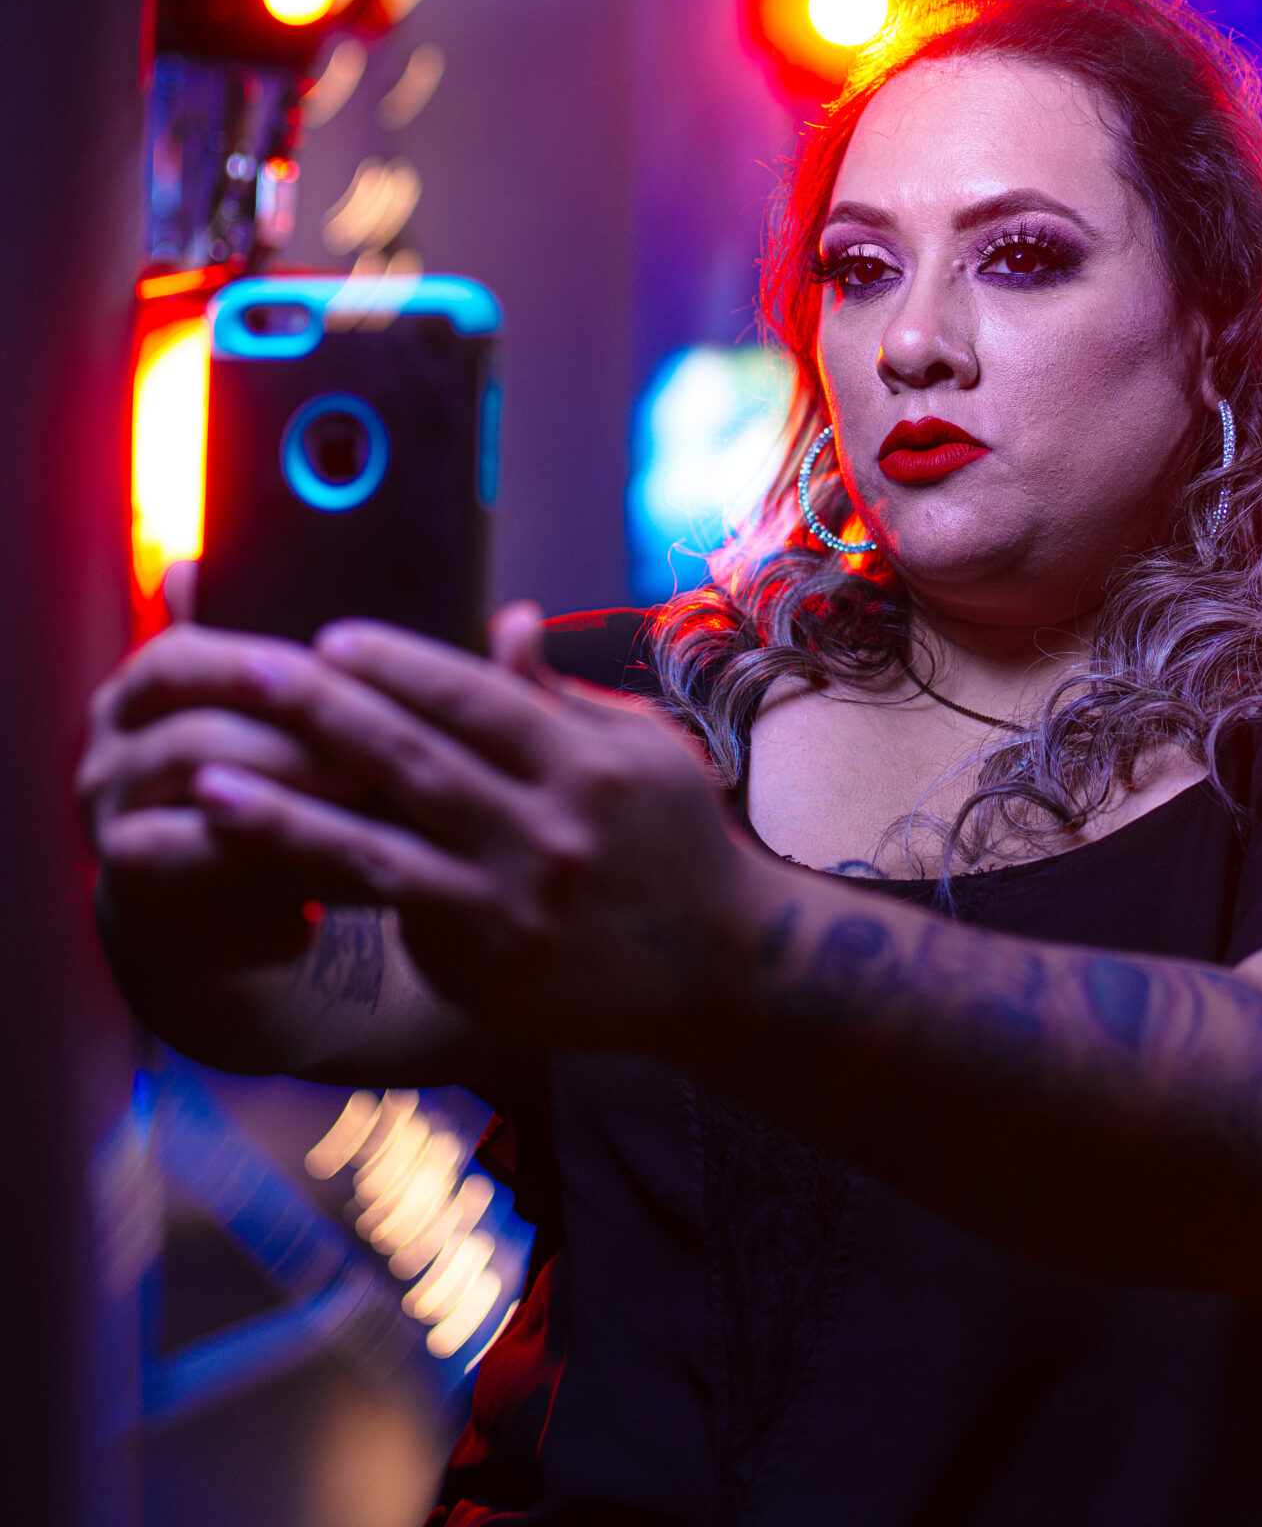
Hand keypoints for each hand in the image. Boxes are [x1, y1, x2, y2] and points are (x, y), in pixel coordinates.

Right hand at [78, 612, 365, 970]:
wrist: (226, 899)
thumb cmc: (279, 782)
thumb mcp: (298, 717)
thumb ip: (338, 666)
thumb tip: (478, 616)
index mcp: (155, 678)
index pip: (186, 652)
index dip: (261, 661)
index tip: (342, 665)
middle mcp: (117, 739)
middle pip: (196, 727)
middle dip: (297, 735)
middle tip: (381, 742)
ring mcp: (115, 811)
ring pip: (208, 791)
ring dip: (301, 793)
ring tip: (380, 795)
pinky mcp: (134, 880)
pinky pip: (207, 863)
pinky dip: (286, 856)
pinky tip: (355, 858)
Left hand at [182, 613, 769, 1052]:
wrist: (721, 970)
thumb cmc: (673, 841)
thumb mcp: (638, 751)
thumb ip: (557, 696)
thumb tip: (505, 622)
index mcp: (587, 762)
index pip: (475, 698)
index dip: (400, 666)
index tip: (332, 638)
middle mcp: (548, 830)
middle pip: (416, 759)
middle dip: (324, 712)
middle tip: (250, 673)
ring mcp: (511, 904)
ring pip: (380, 845)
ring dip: (285, 811)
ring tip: (209, 781)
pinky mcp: (484, 962)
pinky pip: (391, 908)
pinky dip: (323, 876)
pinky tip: (263, 855)